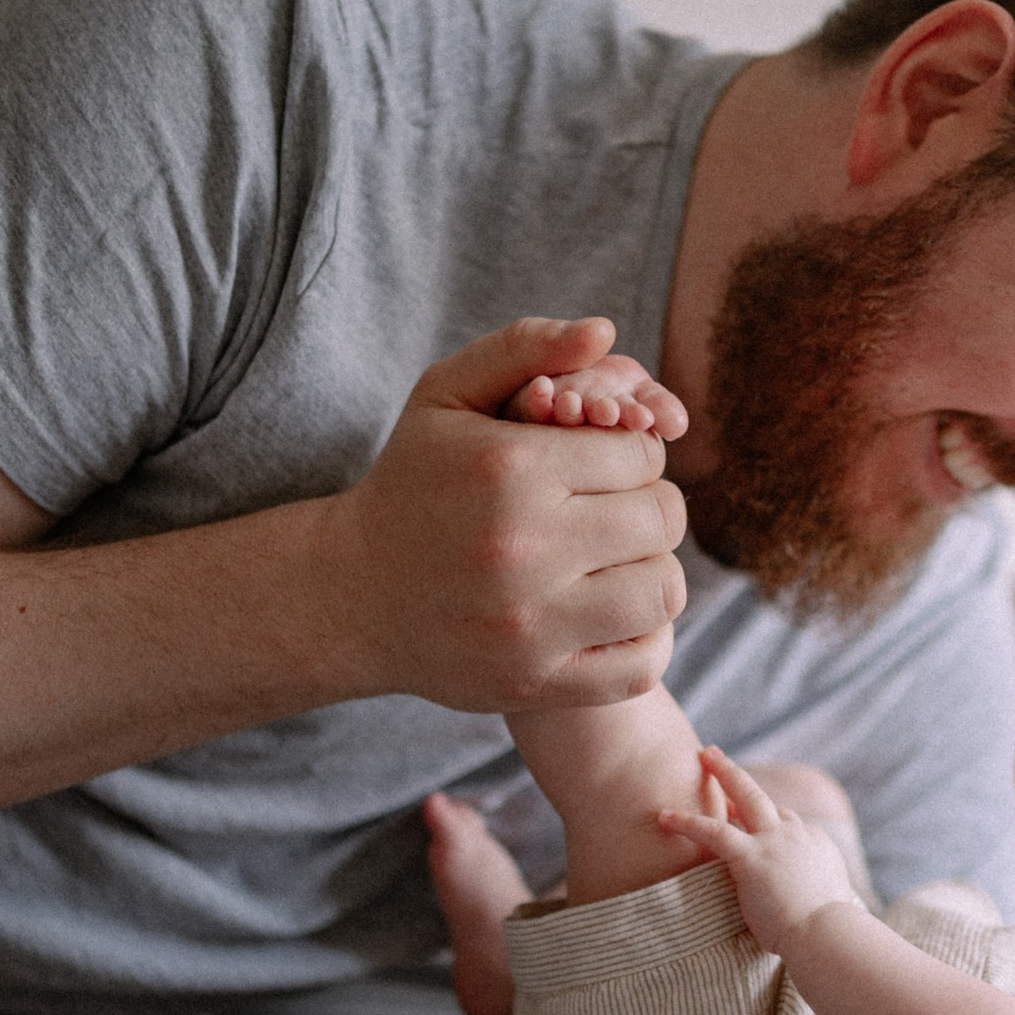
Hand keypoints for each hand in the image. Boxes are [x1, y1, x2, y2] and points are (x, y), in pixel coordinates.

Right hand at [327, 317, 687, 711]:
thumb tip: (606, 330)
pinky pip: (644, 663)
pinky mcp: (535, 683)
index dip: (631, 450)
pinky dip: (644, 637)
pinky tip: (609, 613)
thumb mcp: (448, 394)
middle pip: (663, 518)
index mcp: (507, 469)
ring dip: (651, 569)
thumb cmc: (412, 482)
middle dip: (646, 505)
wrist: (350, 596)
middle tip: (611, 510)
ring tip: (614, 560)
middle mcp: (522, 549)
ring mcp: (529, 626)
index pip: (642, 453)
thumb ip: (526, 346)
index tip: (600, 462)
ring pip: (664, 589)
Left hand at [655, 747, 860, 951]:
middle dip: (740, 776)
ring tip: (701, 756)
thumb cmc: (827, 932)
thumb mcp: (828, 905)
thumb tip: (809, 902)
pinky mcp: (752, 857)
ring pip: (746, 796)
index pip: (786, 821)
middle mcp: (797, 835)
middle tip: (717, 758)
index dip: (764, 815)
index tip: (745, 810)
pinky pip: (713, 832)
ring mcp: (775, 842)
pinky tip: (665, 816)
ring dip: (723, 772)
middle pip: (766, 797)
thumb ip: (812, 894)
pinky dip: (687, 822)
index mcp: (817, 845)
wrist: (826, 934)